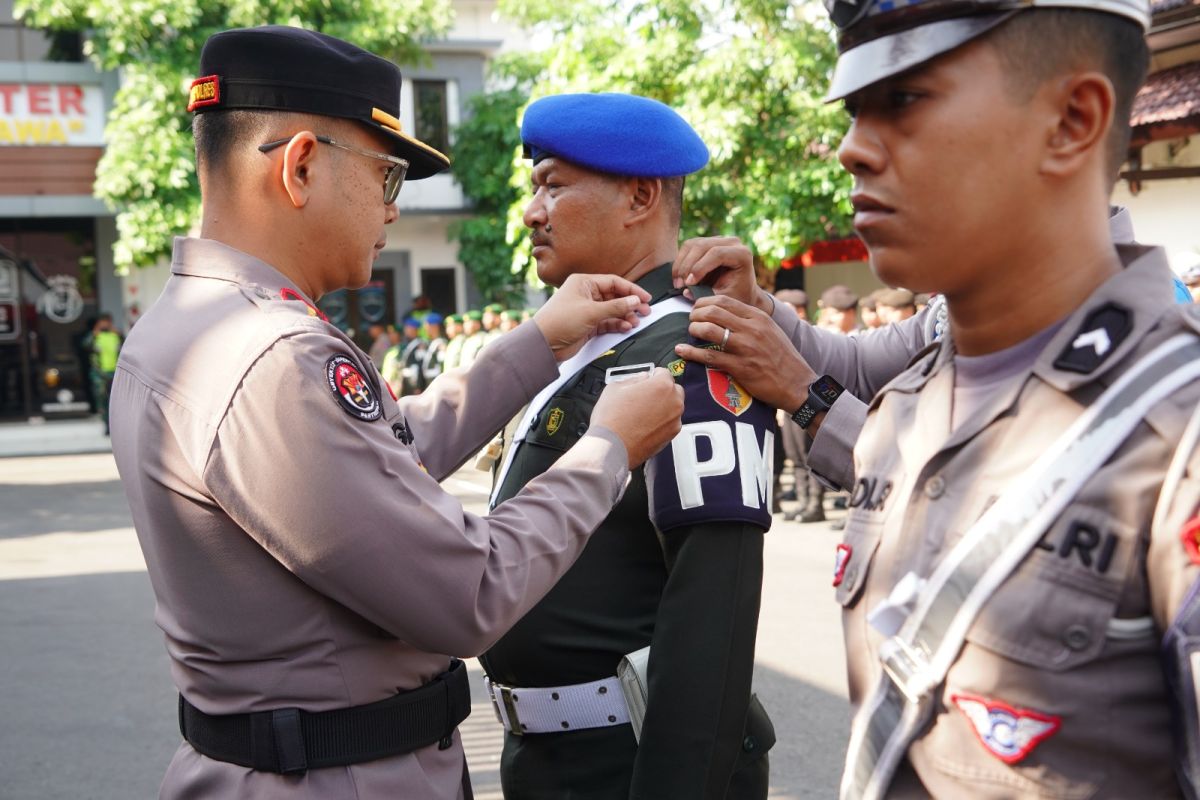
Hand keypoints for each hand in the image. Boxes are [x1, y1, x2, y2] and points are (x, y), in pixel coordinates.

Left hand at [533, 274, 652, 360]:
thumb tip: (634, 301)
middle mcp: (586, 294)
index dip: (631, 290)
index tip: (645, 297)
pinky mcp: (588, 325)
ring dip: (625, 316)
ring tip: (635, 321)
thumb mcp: (591, 311)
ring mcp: (587, 310)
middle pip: (615, 297)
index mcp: (584, 283)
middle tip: (645, 311)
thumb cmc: (558, 321)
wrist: (544, 344)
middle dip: (630, 304)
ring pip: (612, 310)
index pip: (614, 282)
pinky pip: (607, 322)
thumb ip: (616, 306)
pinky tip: (625, 327)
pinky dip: (617, 324)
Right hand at [591, 368, 684, 467]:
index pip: (664, 373)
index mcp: (662, 385)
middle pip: (673, 390)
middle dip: (661, 390)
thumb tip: (641, 378)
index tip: (647, 379)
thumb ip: (634, 379)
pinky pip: (669, 423)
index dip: (653, 375)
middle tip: (644, 396)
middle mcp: (674, 402)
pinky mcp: (671, 436)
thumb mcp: (615, 387)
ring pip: (673, 408)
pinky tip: (644, 425)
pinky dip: (661, 422)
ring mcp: (674, 421)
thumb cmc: (611, 419)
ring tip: (642, 413)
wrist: (611, 448)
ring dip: (662, 407)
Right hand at [672, 236, 771, 312]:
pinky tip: (679, 277)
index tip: (688, 285)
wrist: (742, 291)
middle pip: (702, 246)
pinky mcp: (708, 241)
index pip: (717, 253)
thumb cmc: (736, 296)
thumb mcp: (725, 298)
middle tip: (680, 285)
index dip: (699, 268)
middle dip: (687, 266)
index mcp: (742, 254)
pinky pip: (688, 246)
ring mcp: (719, 239)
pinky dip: (680, 261)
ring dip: (681, 264)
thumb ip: (707, 295)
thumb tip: (686, 291)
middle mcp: (732, 242)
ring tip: (678, 283)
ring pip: (692, 244)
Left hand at [674, 295, 813, 413]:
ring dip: (693, 329)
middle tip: (690, 319)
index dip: (704, 302)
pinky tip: (682, 350)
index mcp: (758, 317)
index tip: (697, 308)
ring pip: (709, 330)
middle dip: (695, 314)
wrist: (798, 384)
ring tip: (689, 332)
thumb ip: (751, 321)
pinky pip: (709, 357)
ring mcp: (745, 348)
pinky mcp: (740, 368)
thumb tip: (727, 314)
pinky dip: (691, 353)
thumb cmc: (783, 358)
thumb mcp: (771, 331)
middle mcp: (751, 329)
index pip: (724, 300)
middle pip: (713, 312)